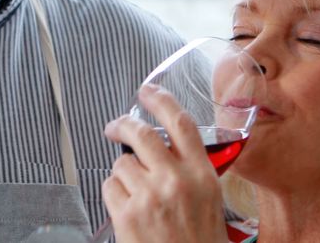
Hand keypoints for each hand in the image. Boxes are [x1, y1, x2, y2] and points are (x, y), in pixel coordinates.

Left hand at [102, 85, 226, 242]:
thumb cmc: (200, 242)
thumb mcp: (210, 201)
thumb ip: (191, 170)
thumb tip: (163, 148)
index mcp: (203, 175)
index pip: (181, 123)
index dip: (160, 99)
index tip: (147, 90)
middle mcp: (176, 180)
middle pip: (141, 133)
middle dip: (123, 124)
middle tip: (115, 126)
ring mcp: (149, 196)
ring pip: (121, 163)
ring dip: (123, 174)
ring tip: (137, 196)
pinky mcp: (127, 214)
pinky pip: (109, 186)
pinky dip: (114, 194)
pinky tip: (128, 211)